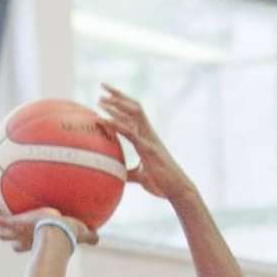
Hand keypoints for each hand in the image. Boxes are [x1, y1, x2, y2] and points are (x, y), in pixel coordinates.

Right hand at [0, 202, 99, 252]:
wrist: (55, 235)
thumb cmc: (67, 237)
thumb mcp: (80, 233)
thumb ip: (88, 235)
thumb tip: (99, 238)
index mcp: (33, 241)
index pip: (22, 245)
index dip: (21, 243)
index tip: (22, 240)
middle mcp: (21, 237)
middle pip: (6, 238)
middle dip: (5, 233)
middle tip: (4, 225)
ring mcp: (13, 230)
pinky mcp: (9, 221)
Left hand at [96, 86, 198, 206]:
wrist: (176, 190)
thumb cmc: (161, 183)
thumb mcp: (140, 177)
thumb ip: (129, 172)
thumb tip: (116, 175)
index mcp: (147, 137)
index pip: (134, 113)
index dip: (123, 100)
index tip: (108, 93)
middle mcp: (148, 134)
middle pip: (134, 106)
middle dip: (118, 94)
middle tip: (102, 86)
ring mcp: (149, 139)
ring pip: (132, 114)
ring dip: (115, 105)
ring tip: (100, 100)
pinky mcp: (148, 148)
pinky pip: (129, 132)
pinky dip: (115, 124)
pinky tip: (102, 120)